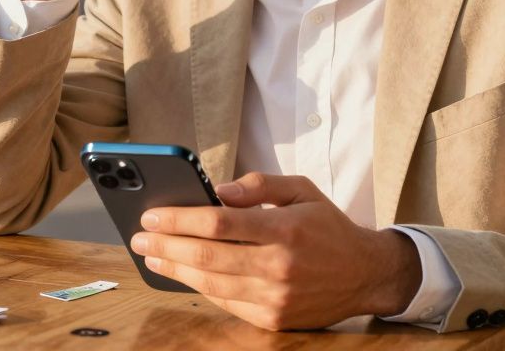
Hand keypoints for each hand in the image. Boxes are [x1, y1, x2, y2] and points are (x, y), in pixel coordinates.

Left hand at [129, 172, 422, 330]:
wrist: (366, 274)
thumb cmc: (327, 227)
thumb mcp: (301, 190)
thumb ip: (260, 184)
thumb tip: (217, 190)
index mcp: (285, 229)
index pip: (218, 222)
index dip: (178, 218)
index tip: (151, 214)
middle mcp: (279, 265)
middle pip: (207, 256)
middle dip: (165, 245)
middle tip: (138, 237)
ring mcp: (276, 296)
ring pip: (211, 284)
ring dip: (174, 270)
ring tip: (152, 256)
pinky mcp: (274, 318)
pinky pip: (226, 302)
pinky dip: (200, 288)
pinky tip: (182, 274)